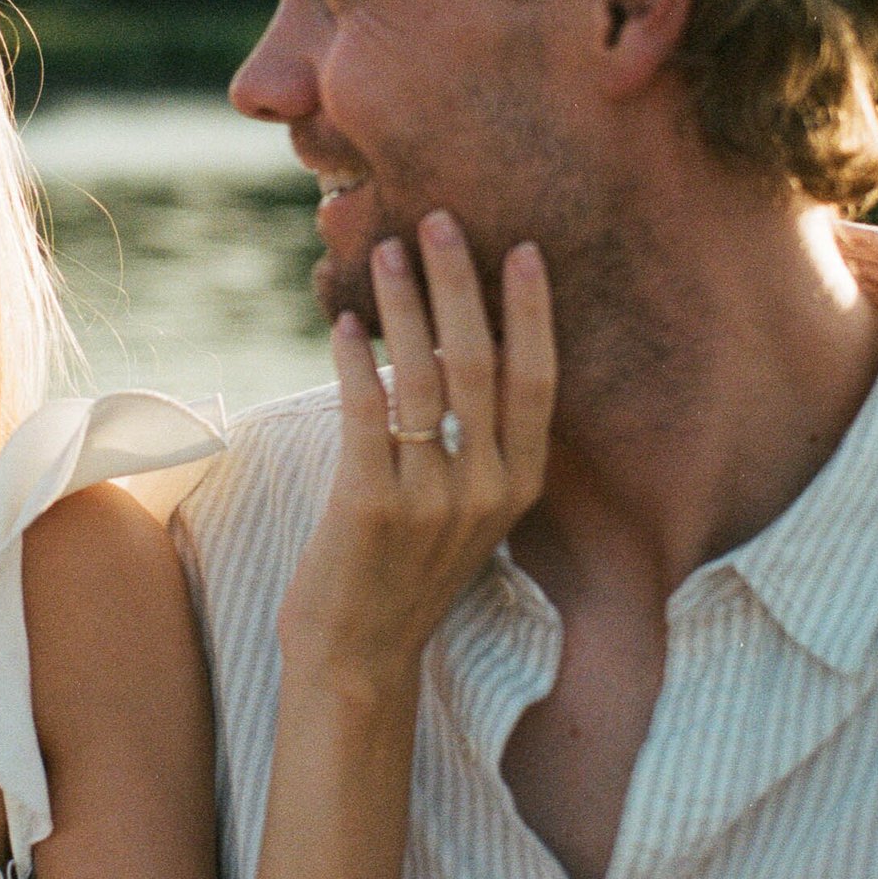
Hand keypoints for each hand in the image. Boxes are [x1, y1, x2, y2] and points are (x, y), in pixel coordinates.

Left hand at [279, 210, 555, 691]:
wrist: (359, 657)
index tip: (523, 248)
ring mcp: (431, 500)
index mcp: (519, 486)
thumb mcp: (464, 511)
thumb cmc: (404, 571)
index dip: (531, 311)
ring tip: (383, 251)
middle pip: (480, 362)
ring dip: (400, 304)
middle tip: (437, 220)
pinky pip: (365, 411)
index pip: (537, 380)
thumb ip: (474, 444)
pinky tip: (340, 324)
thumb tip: (455, 346)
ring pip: (421, 377)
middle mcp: (486, 490)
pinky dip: (353, 360)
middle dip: (458, 283)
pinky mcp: (371, 506)